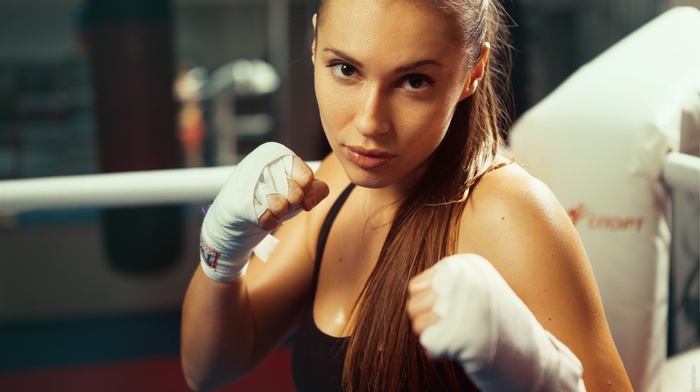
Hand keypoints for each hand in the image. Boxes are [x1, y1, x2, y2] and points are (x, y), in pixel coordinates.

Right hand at [200, 142, 328, 281]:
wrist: (237, 214)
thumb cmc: (274, 197)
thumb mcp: (299, 190)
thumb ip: (316, 190)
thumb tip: (308, 202)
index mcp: (278, 154)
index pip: (308, 177)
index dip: (305, 191)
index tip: (297, 194)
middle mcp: (263, 162)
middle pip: (296, 193)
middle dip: (292, 204)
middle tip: (281, 201)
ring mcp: (250, 182)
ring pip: (281, 207)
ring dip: (279, 214)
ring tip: (269, 207)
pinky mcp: (241, 202)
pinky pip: (268, 220)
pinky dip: (268, 222)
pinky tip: (261, 215)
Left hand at [406, 254, 584, 391]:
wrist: (537, 359)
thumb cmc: (502, 326)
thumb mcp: (478, 289)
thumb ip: (448, 283)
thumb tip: (413, 293)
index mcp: (467, 265)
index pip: (416, 287)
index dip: (428, 307)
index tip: (452, 316)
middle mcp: (464, 279)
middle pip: (413, 305)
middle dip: (427, 324)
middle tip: (453, 331)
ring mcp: (463, 305)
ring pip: (417, 324)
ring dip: (433, 337)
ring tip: (459, 339)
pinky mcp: (460, 333)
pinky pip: (428, 345)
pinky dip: (440, 353)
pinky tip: (461, 351)